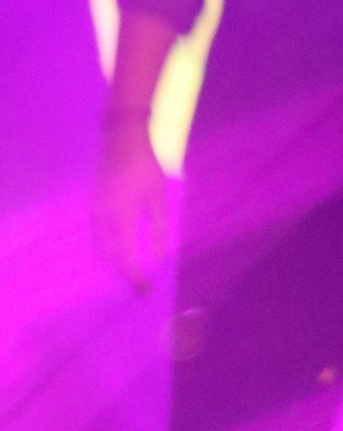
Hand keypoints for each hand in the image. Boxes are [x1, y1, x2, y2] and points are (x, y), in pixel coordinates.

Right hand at [93, 116, 175, 291]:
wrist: (121, 139)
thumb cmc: (145, 167)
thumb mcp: (157, 198)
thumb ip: (159, 230)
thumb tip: (161, 259)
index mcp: (120, 219)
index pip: (125, 258)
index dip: (134, 277)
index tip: (145, 291)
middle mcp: (102, 220)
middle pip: (109, 257)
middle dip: (124, 274)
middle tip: (140, 285)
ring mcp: (94, 212)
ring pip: (100, 247)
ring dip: (114, 262)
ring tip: (131, 271)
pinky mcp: (93, 205)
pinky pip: (97, 236)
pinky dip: (106, 249)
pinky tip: (118, 250)